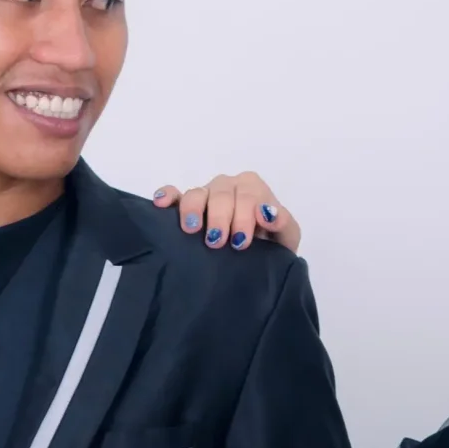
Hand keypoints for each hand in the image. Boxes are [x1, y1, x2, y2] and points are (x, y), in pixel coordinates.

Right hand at [153, 172, 300, 255]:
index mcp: (253, 189)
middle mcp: (228, 186)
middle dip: (220, 217)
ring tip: (192, 229)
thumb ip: (284, 223)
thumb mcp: (286, 238)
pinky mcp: (186, 206)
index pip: (247, 194)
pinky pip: (174, 194)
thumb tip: (269, 213)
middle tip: (217, 242)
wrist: (257, 261)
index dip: (244, 216)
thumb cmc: (272, 246)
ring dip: (193, 210)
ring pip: (196, 193)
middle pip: (221, 194)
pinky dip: (168, 196)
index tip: (241, 241)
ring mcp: (206, 195)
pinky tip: (162, 204)